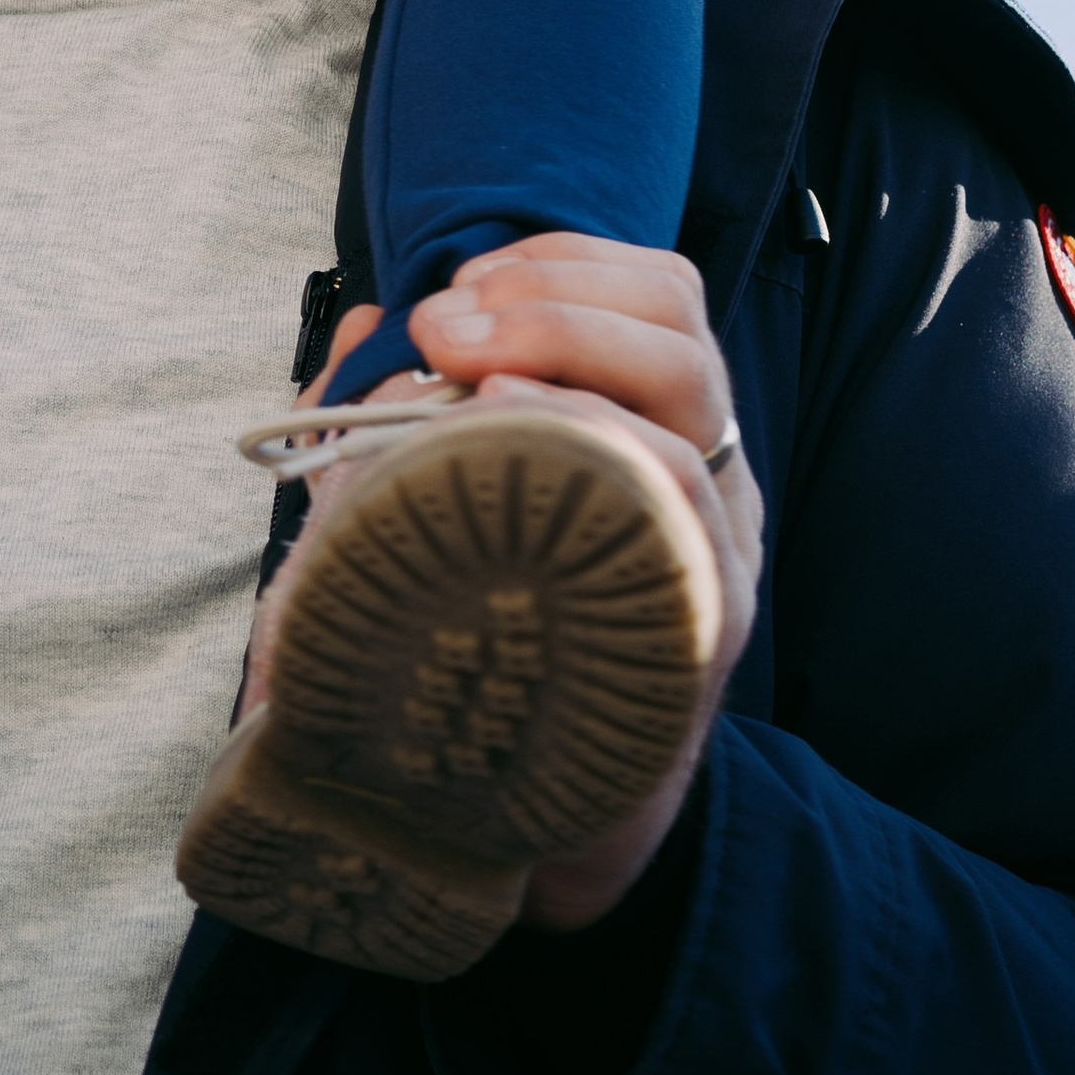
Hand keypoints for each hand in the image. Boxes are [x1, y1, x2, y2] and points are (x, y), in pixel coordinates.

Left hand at [261, 234, 762, 930]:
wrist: (522, 810)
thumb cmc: (475, 632)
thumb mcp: (426, 507)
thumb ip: (394, 416)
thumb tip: (359, 326)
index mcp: (648, 427)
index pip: (656, 292)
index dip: (559, 265)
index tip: (457, 285)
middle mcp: (702, 476)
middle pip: (682, 330)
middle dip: (555, 302)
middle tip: (446, 328)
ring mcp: (715, 550)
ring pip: (696, 403)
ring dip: (572, 357)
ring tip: (467, 382)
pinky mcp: (707, 627)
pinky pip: (687, 515)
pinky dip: (604, 457)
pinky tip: (508, 443)